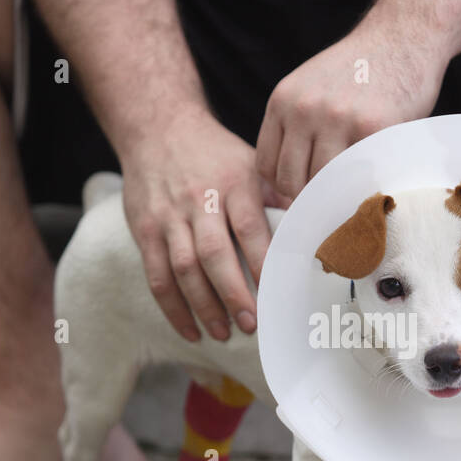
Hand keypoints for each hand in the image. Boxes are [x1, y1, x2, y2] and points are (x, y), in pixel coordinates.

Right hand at [122, 107, 276, 341]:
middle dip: (233, 294)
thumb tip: (315, 228)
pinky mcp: (145, 230)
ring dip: (204, 307)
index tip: (277, 293)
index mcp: (233, 183)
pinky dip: (173, 308)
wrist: (159, 127)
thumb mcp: (251, 163)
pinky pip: (157, 275)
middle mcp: (199, 200)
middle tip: (251, 325)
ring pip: (184, 269)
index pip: (250, 228)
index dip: (263, 262)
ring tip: (224, 333)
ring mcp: (168, 217)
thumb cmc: (215, 154)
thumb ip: (278, 196)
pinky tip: (191, 329)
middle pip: (214, 254)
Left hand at [255, 21, 448, 199]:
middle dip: (307, 197)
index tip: (303, 191)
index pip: (265, 166)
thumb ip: (294, 126)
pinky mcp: (373, 128)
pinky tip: (373, 176)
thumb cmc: (358, 70)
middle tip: (329, 199)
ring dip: (336, 193)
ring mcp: (338, 119)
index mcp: (283, 101)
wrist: (402, 36)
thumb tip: (285, 186)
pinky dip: (364, 183)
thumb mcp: (309, 87)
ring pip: (322, 184)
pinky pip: (359, 174)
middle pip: (289, 181)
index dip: (282, 187)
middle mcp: (304, 110)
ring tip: (351, 189)